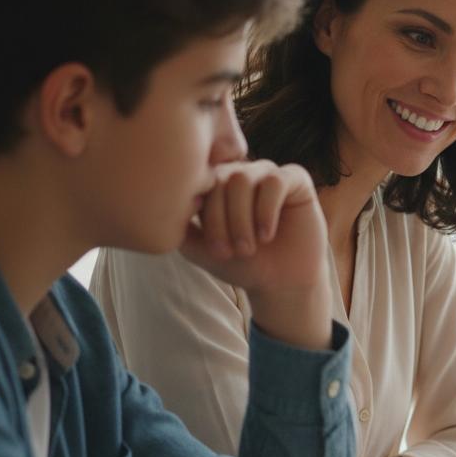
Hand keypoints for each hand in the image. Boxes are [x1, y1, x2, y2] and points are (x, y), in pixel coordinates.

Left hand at [181, 160, 330, 349]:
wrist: (280, 283)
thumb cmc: (242, 265)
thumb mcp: (200, 248)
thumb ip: (178, 226)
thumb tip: (159, 205)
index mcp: (216, 184)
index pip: (200, 184)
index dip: (206, 217)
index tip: (215, 251)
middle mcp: (241, 173)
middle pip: (221, 180)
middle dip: (224, 221)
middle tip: (232, 252)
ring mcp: (267, 173)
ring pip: (243, 178)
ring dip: (243, 219)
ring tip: (249, 247)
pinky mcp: (295, 179)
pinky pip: (274, 181)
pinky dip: (266, 211)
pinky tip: (267, 235)